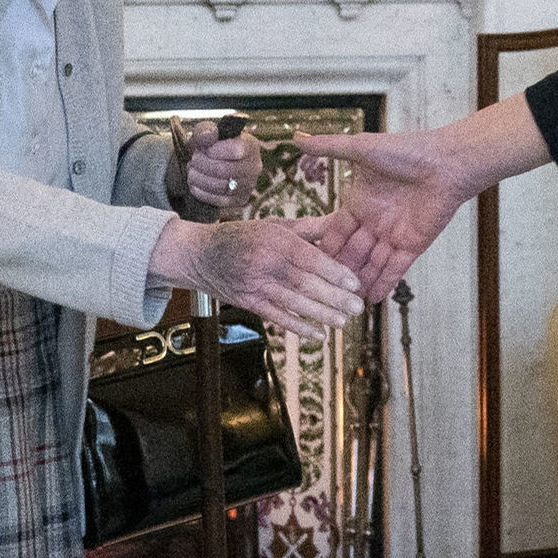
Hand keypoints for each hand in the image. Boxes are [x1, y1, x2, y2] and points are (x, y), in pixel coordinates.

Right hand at [147, 208, 363, 340]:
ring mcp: (255, 286)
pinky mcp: (248, 303)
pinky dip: (297, 327)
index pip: (309, 258)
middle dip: (334, 297)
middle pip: (304, 284)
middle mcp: (265, 264)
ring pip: (293, 303)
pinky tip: (318, 334)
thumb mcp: (274, 225)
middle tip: (358, 307)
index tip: (355, 282)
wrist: (200, 255)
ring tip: (343, 322)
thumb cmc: (242, 235)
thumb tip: (341, 223)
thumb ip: (308, 228)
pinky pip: (276, 317)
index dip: (334, 271)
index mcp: (274, 240)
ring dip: (320, 315)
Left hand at [183, 119, 261, 213]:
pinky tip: (195, 184)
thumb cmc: (210, 146)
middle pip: (225, 170)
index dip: (215, 150)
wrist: (212, 164)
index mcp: (251, 145)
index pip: (237, 150)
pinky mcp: (240, 200)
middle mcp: (255, 166)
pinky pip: (219, 200)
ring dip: (199, 179)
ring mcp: (249, 185)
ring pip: (221, 186)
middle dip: (202, 165)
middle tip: (192, 161)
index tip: (203, 149)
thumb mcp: (206, 133)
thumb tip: (208, 136)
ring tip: (191, 171)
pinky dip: (202, 192)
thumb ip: (205, 130)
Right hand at [292, 129, 471, 303]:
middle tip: (319, 292)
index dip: (323, 247)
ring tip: (342, 303)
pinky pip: (395, 269)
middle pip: (351, 252)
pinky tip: (371, 301)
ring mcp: (393, 235)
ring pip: (371, 264)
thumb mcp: (362, 149)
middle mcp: (373, 221)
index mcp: (358, 201)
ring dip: (358, 283)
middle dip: (337, 272)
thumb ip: (329, 147)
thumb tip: (296, 139)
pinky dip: (384, 284)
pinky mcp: (413, 244)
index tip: (304, 265)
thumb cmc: (406, 151)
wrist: (447, 163)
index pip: (335, 230)